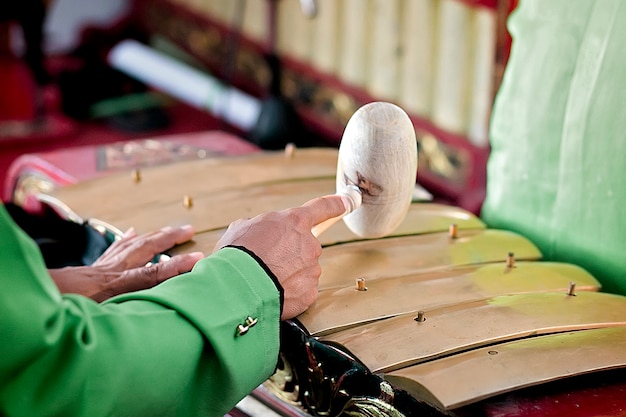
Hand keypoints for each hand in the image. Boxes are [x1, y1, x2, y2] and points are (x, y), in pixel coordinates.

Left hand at [49, 225, 203, 301]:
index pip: (156, 271)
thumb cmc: (72, 305)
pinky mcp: (90, 268)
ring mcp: (101, 266)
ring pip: (131, 245)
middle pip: (145, 248)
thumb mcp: (107, 304)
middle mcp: (113, 269)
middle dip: (168, 238)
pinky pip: (112, 250)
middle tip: (188, 229)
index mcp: (118, 281)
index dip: (179, 265)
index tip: (201, 258)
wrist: (41, 296)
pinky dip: (125, 240)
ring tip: (166, 230)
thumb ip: (136, 294)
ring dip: (151, 236)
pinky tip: (130, 234)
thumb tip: (153, 297)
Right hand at [214, 194, 348, 319]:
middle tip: (267, 262)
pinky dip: (290, 292)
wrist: (238, 287)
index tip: (346, 202)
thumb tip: (261, 233)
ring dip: (289, 274)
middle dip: (290, 254)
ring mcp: (312, 269)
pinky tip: (273, 292)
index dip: (335, 204)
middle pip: (305, 247)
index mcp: (294, 222)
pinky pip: (302, 290)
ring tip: (265, 279)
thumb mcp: (243, 228)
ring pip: (303, 270)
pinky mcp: (310, 293)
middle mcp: (309, 244)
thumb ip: (261, 226)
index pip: (322, 208)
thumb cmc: (237, 254)